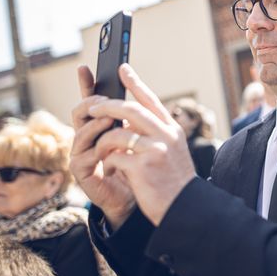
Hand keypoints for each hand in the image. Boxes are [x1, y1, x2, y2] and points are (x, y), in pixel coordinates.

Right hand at [70, 65, 136, 229]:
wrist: (137, 195)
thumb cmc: (136, 163)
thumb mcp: (137, 134)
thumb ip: (132, 116)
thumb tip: (136, 86)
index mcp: (98, 126)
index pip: (90, 101)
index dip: (85, 84)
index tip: (85, 67)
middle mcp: (86, 137)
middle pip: (80, 112)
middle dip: (91, 103)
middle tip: (106, 100)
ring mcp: (81, 153)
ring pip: (81, 132)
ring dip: (96, 124)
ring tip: (109, 119)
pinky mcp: (82, 171)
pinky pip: (85, 155)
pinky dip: (97, 148)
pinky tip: (110, 145)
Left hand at [88, 64, 196, 226]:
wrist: (184, 207)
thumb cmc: (173, 180)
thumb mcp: (171, 151)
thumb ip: (155, 133)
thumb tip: (130, 118)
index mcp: (171, 129)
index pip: (150, 100)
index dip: (135, 82)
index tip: (122, 68)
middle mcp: (165, 135)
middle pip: (130, 109)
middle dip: (106, 106)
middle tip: (92, 108)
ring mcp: (154, 150)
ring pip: (116, 133)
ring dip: (103, 141)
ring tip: (100, 151)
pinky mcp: (142, 167)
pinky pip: (113, 156)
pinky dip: (108, 162)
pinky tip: (111, 170)